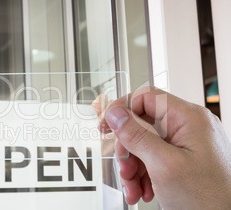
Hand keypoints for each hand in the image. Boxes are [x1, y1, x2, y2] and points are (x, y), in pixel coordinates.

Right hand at [100, 87, 230, 208]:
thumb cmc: (209, 199)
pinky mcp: (182, 159)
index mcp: (188, 118)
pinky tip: (144, 190)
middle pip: (141, 125)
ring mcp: (186, 144)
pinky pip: (153, 158)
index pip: (146, 97)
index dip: (122, 109)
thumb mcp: (163, 165)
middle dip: (128, 150)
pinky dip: (143, 175)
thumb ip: (136, 136)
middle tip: (125, 170)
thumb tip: (115, 114)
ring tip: (134, 187)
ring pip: (144, 145)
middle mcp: (188, 127)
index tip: (106, 126)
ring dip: (132, 168)